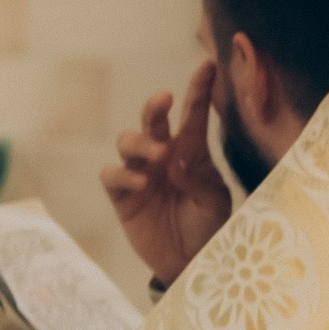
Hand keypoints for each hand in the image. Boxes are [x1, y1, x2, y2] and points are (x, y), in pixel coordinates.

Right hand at [102, 63, 231, 282]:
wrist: (193, 264)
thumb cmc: (209, 228)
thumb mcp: (215, 202)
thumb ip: (199, 178)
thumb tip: (174, 158)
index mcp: (192, 151)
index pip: (194, 115)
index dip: (199, 89)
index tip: (208, 65)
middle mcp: (163, 155)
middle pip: (152, 120)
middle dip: (154, 106)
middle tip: (164, 101)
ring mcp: (141, 173)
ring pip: (128, 141)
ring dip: (140, 142)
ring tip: (158, 154)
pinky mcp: (122, 195)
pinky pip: (113, 174)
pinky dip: (123, 174)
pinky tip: (142, 182)